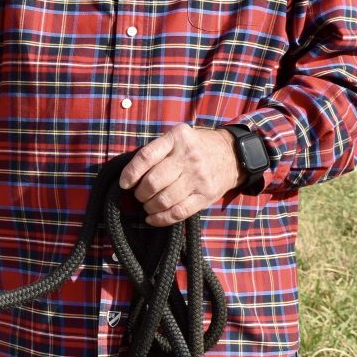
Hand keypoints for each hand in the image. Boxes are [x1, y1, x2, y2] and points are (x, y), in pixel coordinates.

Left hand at [119, 124, 242, 226]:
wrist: (232, 154)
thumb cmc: (195, 146)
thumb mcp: (178, 137)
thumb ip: (157, 151)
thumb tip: (130, 176)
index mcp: (177, 138)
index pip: (146, 157)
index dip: (131, 173)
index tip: (124, 183)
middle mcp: (188, 157)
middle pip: (153, 181)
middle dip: (140, 193)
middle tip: (138, 195)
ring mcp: (198, 177)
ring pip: (164, 199)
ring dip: (149, 206)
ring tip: (147, 205)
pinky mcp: (205, 196)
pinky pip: (179, 212)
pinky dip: (161, 219)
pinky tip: (153, 218)